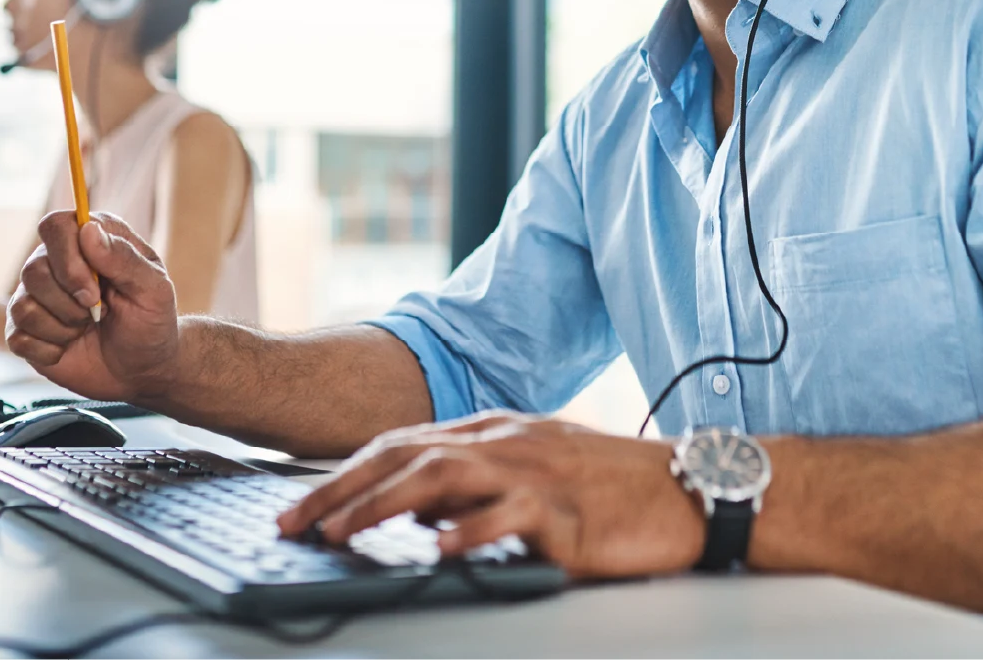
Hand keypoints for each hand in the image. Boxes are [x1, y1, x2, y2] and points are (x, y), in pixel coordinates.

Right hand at [5, 210, 180, 404]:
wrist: (142, 367)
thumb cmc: (150, 321)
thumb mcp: (153, 289)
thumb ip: (124, 258)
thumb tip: (88, 230)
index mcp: (90, 239)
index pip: (56, 226)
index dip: (68, 259)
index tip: (93, 290)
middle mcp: (56, 262)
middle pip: (33, 269)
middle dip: (70, 302)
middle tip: (99, 313)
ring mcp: (36, 296)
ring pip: (22, 306)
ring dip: (63, 327)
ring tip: (87, 328)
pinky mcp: (24, 330)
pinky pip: (17, 338)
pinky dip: (50, 350)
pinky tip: (70, 347)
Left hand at [275, 413, 705, 579]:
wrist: (689, 488)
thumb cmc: (613, 486)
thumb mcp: (534, 472)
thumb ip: (476, 484)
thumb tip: (416, 510)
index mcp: (495, 431)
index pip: (402, 445)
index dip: (346, 475)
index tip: (302, 507)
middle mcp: (506, 442)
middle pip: (406, 457)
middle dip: (341, 491)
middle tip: (293, 525)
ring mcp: (534, 472)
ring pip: (441, 477)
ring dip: (383, 506)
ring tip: (341, 535)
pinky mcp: (565, 510)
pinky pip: (509, 517)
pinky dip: (470, 532)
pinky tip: (437, 550)